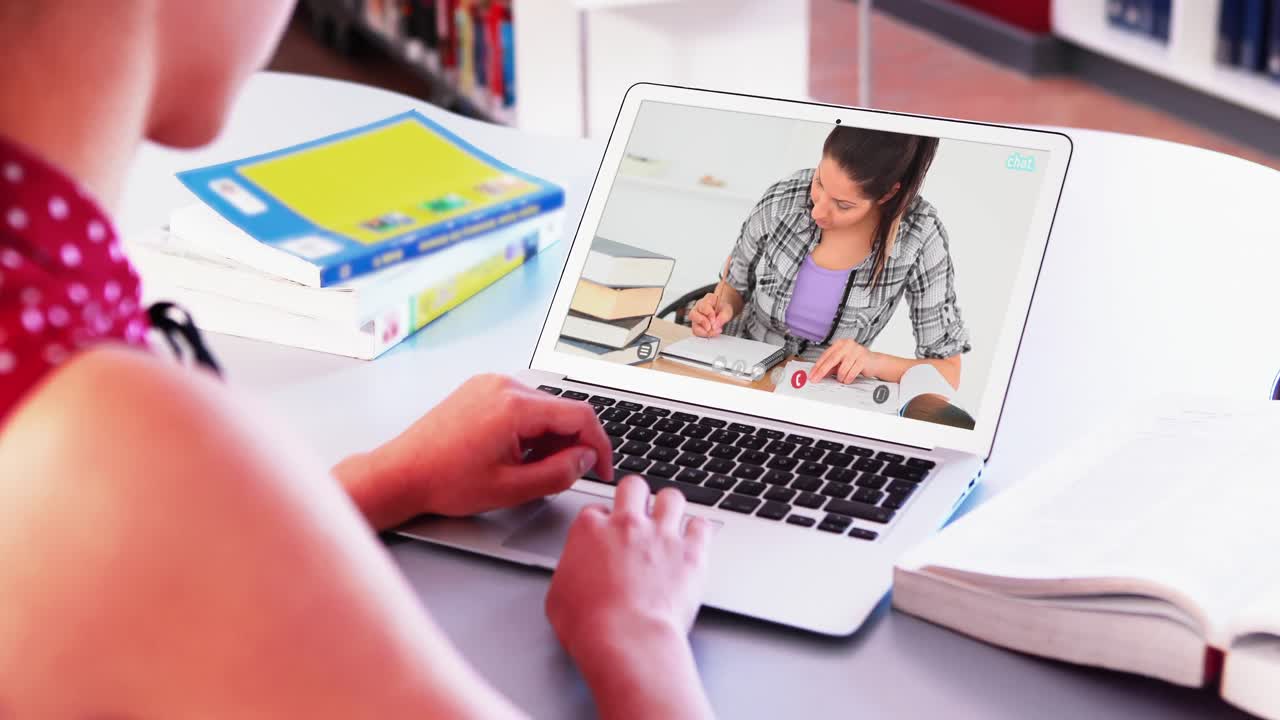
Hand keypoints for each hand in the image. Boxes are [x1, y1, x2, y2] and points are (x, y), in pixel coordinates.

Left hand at [335, 374, 613, 526]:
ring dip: (549, 437)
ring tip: (528, 468)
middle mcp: (504, 386)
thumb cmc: (444, 481)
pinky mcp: (480, 390)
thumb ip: (559, 473)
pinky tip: (513, 453)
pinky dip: (529, 428)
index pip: (580, 415)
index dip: (599, 445)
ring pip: (543, 407)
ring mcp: (490, 385)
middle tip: (561, 475)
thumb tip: (586, 459)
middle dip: (571, 443)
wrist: (401, 473)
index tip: (602, 469)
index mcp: (514, 406)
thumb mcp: (512, 488)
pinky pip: (520, 404)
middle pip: (562, 409)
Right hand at [546, 476, 713, 718]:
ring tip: (669, 522)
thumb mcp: (558, 596)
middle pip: (633, 486)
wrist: (626, 639)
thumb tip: (575, 574)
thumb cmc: (589, 624)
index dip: (602, 522)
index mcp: (590, 530)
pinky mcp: (691, 552)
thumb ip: (570, 571)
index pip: (596, 509)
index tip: (606, 535)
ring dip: (670, 507)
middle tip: (638, 514)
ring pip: (671, 497)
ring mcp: (661, 535)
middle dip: (636, 496)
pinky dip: (698, 531)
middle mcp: (626, 524)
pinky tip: (694, 541)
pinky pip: (702, 525)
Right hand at [689, 292, 732, 337]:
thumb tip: (715, 326)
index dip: (709, 314)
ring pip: (694, 325)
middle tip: (711, 327)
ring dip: (704, 331)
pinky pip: (696, 332)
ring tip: (714, 332)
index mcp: (707, 299)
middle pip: (693, 314)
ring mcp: (696, 317)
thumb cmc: (723, 308)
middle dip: (703, 322)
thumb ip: (722, 317)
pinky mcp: (696, 325)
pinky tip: (712, 333)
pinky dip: (704, 334)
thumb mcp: (727, 311)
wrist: (723, 311)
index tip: (714, 320)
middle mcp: (698, 307)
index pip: (703, 306)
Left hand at [810, 339, 882, 383]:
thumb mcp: (841, 362)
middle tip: (816, 379)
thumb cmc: (856, 361)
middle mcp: (847, 345)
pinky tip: (848, 378)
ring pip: (842, 369)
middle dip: (822, 372)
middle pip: (831, 360)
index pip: (825, 355)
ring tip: (842, 378)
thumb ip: (830, 366)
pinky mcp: (863, 359)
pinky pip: (851, 373)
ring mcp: (856, 351)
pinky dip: (848, 379)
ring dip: (840, 377)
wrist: (875, 362)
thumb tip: (818, 373)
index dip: (817, 366)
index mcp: (840, 344)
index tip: (811, 374)